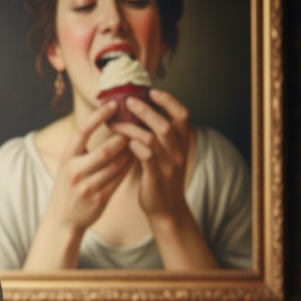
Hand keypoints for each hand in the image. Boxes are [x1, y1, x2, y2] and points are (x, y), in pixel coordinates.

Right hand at [48, 100, 132, 232]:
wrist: (63, 219)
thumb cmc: (69, 187)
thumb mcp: (69, 165)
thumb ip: (82, 148)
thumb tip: (104, 122)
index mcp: (67, 158)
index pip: (82, 131)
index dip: (98, 116)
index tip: (113, 104)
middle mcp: (75, 172)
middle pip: (105, 150)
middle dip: (123, 137)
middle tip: (136, 124)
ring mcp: (87, 186)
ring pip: (116, 165)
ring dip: (131, 151)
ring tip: (141, 138)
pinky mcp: (99, 198)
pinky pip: (120, 178)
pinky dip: (130, 166)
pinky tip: (137, 156)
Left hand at [110, 89, 190, 220]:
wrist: (167, 210)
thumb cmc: (161, 178)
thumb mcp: (166, 155)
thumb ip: (159, 137)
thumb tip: (141, 114)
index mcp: (182, 144)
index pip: (183, 115)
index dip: (169, 101)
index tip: (153, 91)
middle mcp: (179, 152)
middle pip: (166, 124)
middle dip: (146, 110)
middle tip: (128, 101)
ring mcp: (169, 165)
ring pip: (153, 138)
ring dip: (133, 127)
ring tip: (117, 123)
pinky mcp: (156, 177)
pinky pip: (147, 157)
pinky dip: (135, 146)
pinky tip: (125, 142)